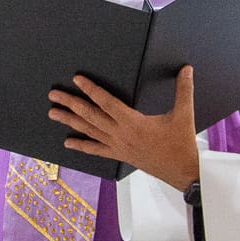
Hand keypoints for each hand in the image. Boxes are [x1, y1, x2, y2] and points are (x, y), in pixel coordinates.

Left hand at [49, 67, 201, 190]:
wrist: (182, 172)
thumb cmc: (181, 144)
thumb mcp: (184, 115)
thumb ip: (184, 90)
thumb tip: (186, 69)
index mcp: (133, 122)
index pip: (106, 102)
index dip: (91, 89)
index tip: (77, 79)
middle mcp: (121, 134)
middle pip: (90, 116)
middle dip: (70, 104)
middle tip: (54, 94)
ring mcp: (118, 146)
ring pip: (89, 132)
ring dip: (69, 122)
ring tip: (53, 113)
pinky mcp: (119, 155)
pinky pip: (96, 150)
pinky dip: (81, 145)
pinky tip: (68, 142)